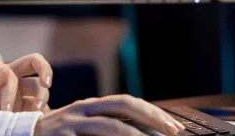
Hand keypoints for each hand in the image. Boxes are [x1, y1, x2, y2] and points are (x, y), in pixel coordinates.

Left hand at [0, 54, 52, 112]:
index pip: (10, 74)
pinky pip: (39, 105)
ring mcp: (20, 90)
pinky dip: (44, 111)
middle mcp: (11, 75)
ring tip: (39, 112)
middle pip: (34, 62)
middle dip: (44, 70)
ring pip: (39, 87)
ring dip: (43, 97)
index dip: (10, 91)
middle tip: (47, 84)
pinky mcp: (24, 105)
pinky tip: (41, 118)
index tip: (6, 109)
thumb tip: (4, 73)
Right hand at [35, 95, 183, 135]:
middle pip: (122, 106)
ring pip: (109, 127)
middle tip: (172, 132)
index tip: (174, 127)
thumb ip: (108, 125)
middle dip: (150, 117)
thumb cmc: (60, 134)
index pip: (127, 103)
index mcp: (91, 105)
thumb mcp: (84, 125)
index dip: (151, 112)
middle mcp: (82, 110)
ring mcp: (71, 124)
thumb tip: (142, 130)